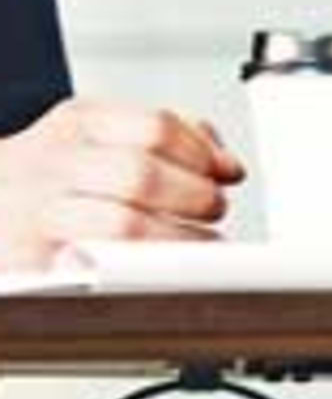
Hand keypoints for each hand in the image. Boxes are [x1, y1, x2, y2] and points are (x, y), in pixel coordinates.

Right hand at [0, 99, 244, 272]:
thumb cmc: (60, 176)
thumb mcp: (105, 134)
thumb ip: (173, 138)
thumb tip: (227, 167)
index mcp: (76, 125)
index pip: (154, 128)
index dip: (202, 155)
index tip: (221, 174)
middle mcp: (53, 164)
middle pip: (141, 175)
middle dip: (195, 197)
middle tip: (210, 209)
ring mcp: (41, 214)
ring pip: (122, 225)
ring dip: (179, 239)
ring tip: (195, 242)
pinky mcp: (37, 262)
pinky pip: (103, 270)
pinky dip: (144, 274)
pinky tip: (157, 270)